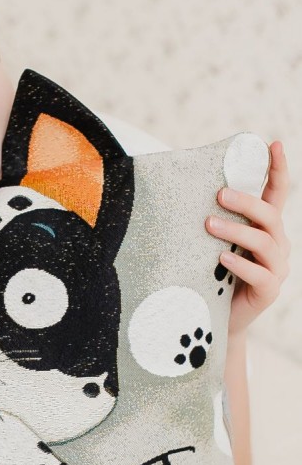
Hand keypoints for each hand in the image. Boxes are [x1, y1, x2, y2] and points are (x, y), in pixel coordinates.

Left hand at [205, 140, 290, 337]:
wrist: (214, 319)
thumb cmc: (211, 275)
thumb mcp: (212, 243)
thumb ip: (213, 220)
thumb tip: (185, 187)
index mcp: (266, 228)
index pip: (278, 193)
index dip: (279, 169)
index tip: (275, 144)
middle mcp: (277, 244)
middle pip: (270, 214)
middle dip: (246, 201)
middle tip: (219, 194)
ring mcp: (276, 268)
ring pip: (264, 241)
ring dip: (236, 230)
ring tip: (209, 225)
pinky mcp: (268, 291)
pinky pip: (259, 274)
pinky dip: (240, 264)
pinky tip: (221, 258)